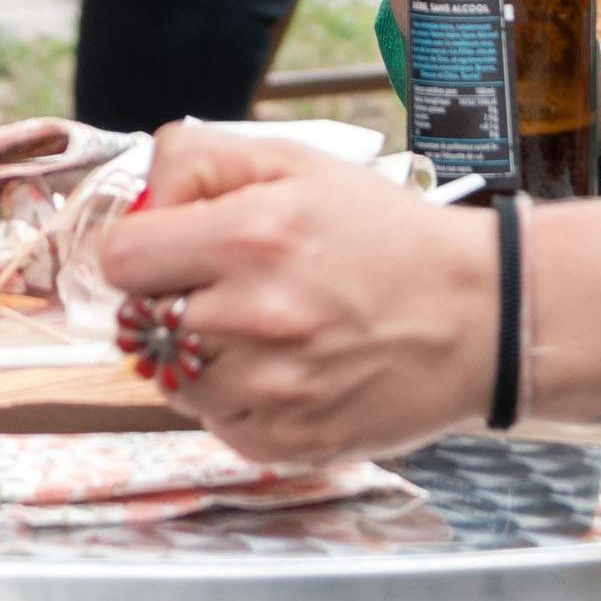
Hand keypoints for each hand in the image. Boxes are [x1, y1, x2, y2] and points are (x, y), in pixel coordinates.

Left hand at [97, 124, 504, 465]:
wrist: (479, 315)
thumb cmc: (386, 236)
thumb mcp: (298, 162)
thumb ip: (199, 160)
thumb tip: (141, 198)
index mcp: (250, 238)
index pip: (121, 260)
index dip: (142, 251)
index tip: (173, 251)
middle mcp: (254, 317)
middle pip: (141, 320)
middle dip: (173, 300)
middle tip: (231, 289)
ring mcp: (270, 388)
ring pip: (172, 378)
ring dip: (203, 355)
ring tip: (268, 330)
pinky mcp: (286, 441)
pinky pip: (216, 422)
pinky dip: (238, 398)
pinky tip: (288, 368)